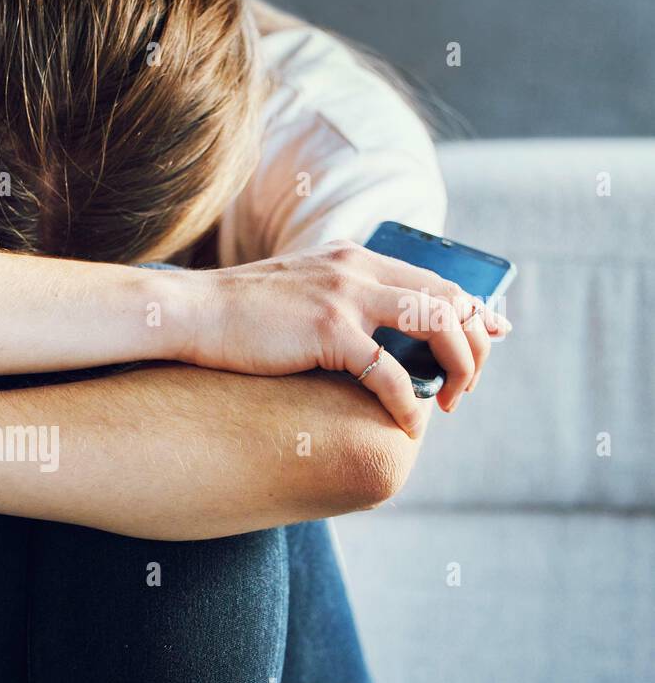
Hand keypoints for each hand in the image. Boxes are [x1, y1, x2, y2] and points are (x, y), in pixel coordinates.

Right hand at [184, 241, 510, 433]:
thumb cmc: (235, 314)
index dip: (474, 310)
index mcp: (355, 257)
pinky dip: (408, 403)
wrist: (190, 312)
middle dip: (475, 345)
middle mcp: (359, 269)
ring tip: (450, 403)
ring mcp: (345, 297)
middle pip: (450, 299)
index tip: (493, 336)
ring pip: (436, 325)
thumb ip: (334, 298)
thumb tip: (360, 333)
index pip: (436, 278)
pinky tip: (407, 424)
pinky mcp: (327, 331)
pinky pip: (389, 373)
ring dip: (457, 368)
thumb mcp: (295, 289)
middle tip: (468, 385)